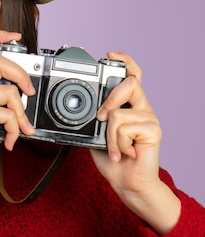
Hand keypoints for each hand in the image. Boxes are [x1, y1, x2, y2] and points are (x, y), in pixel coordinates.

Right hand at [0, 30, 34, 194]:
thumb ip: (4, 97)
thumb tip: (27, 93)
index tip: (15, 36)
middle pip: (0, 61)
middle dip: (22, 76)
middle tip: (29, 93)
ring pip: (9, 91)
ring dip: (21, 113)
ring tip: (19, 127)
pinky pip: (9, 113)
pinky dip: (15, 128)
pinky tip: (10, 138)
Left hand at [90, 51, 179, 233]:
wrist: (127, 183)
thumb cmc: (112, 159)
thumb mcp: (96, 134)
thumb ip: (94, 118)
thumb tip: (82, 109)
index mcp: (129, 106)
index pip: (132, 76)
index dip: (124, 61)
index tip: (109, 54)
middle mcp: (142, 108)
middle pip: (130, 83)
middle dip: (110, 99)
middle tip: (101, 117)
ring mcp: (149, 118)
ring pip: (117, 113)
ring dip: (108, 136)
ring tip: (114, 149)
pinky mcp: (153, 131)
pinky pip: (123, 128)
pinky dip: (116, 144)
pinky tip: (124, 153)